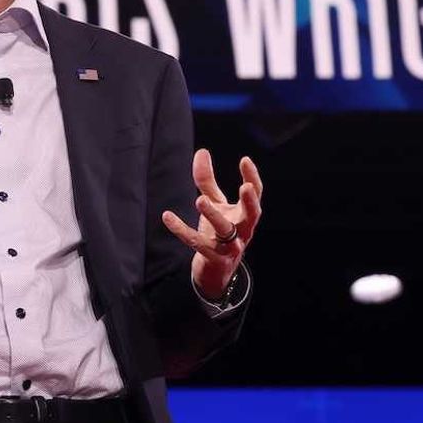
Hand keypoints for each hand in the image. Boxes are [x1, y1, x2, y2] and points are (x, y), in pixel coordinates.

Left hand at [161, 149, 263, 300]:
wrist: (216, 271)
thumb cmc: (218, 232)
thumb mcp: (215, 204)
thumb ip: (207, 181)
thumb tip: (202, 151)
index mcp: (245, 215)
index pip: (255, 194)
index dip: (252, 177)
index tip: (245, 160)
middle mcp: (243, 230)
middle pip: (252, 215)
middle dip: (250, 202)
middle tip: (245, 187)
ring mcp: (230, 246)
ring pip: (225, 230)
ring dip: (213, 215)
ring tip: (200, 200)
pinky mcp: (214, 258)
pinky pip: (197, 243)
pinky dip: (182, 231)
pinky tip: (167, 216)